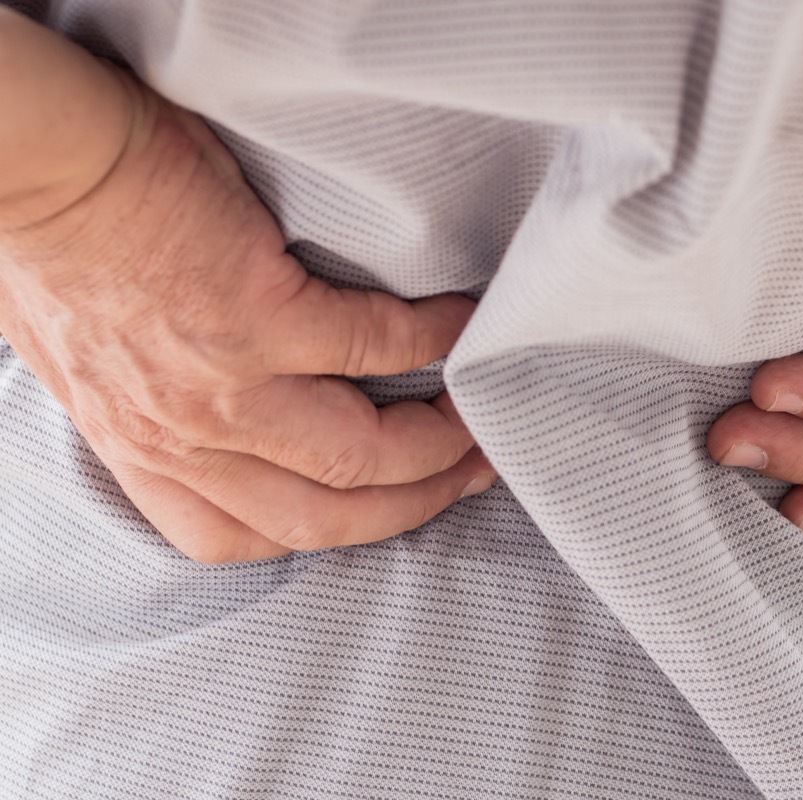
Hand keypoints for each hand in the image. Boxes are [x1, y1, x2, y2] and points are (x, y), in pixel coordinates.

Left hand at [0, 71, 494, 561]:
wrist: (30, 164)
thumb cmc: (51, 245)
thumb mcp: (86, 363)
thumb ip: (147, 407)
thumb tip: (203, 410)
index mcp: (142, 451)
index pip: (243, 538)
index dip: (331, 531)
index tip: (384, 504)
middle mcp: (185, 437)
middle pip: (325, 518)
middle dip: (414, 504)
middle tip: (471, 469)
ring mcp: (225, 383)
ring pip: (360, 458)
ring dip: (436, 447)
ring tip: (478, 417)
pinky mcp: (261, 312)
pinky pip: (378, 346)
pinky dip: (434, 342)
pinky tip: (463, 328)